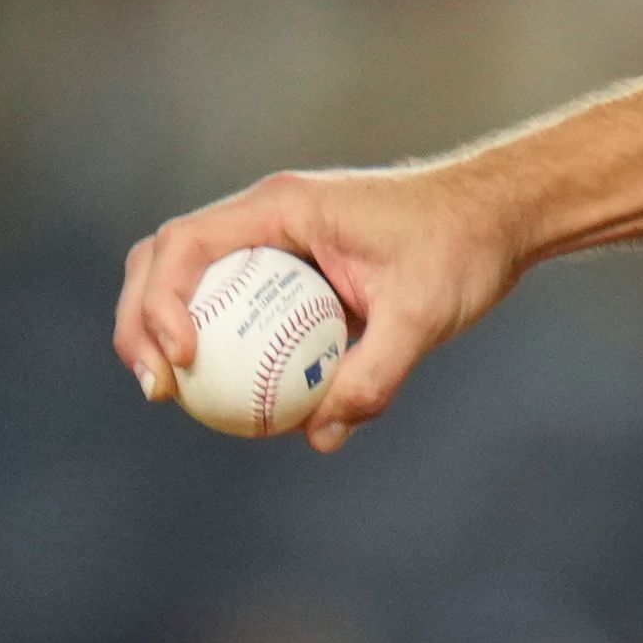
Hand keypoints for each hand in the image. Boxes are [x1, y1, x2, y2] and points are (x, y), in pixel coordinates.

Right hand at [114, 161, 524, 450]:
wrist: (500, 219)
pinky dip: (222, 348)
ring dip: (166, 333)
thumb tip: (320, 436)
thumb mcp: (427, 312)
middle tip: (157, 389)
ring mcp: (275, 243)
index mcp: (284, 207)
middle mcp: (267, 218)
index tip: (184, 358)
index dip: (163, 301)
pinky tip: (233, 403)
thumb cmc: (464, 247)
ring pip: (193, 283)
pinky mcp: (293, 273)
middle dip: (142, 321)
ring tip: (172, 395)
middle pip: (166, 260)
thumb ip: (375, 373)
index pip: (187, 244)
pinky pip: (238, 309)